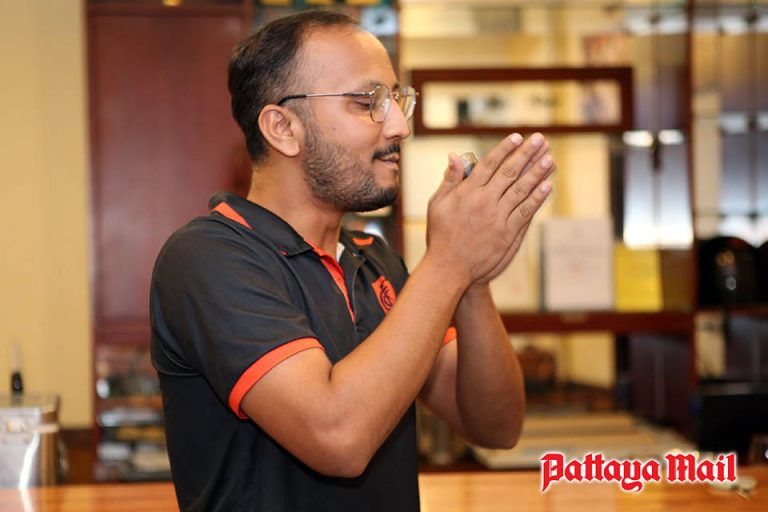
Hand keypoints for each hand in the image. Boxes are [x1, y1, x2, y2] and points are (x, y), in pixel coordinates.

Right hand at [424, 133, 554, 288]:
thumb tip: (453, 155)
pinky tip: (547, 185)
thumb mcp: (437, 204)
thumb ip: (449, 179)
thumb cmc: (441, 235)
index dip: (505, 149)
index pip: (490, 164)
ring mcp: (497, 217)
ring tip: (550, 158)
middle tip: (540, 139)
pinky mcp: (507, 233)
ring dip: (537, 172)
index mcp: (467, 192)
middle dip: (526, 154)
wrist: (449, 268)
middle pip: (510, 172)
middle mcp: (484, 201)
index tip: (517, 137)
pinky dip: (537, 198)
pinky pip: (525, 211)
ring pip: (521, 190)